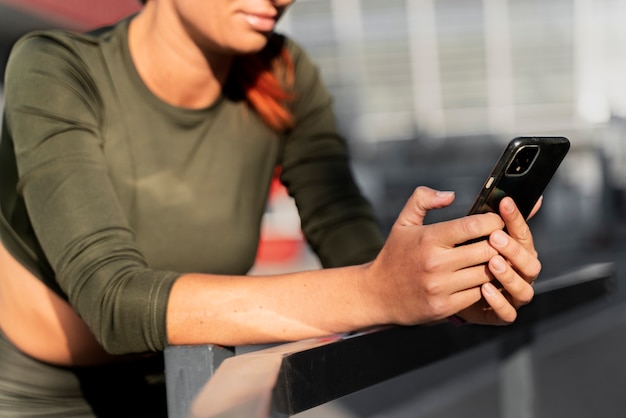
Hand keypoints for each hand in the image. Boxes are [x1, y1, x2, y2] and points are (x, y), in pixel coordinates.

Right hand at [363, 186, 509, 325]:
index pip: (473, 225)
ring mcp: (440, 287)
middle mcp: (435, 263)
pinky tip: (481, 279)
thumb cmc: (394, 256)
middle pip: (487, 250)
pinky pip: (478, 294)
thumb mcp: (403, 223)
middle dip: (499, 244)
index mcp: (428, 239)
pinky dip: (484, 286)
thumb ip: (423, 200)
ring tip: (495, 259)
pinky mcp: (444, 307)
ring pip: (486, 274)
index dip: (492, 221)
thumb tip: (450, 195)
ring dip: (495, 267)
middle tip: (502, 241)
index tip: (495, 221)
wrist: (377, 294)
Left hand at [456, 196, 540, 324]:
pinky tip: (483, 289)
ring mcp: (510, 293)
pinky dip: (499, 302)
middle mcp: (517, 270)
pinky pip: (508, 313)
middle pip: (529, 259)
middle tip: (495, 237)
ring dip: (510, 274)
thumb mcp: (450, 233)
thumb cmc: (447, 256)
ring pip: (524, 287)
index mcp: (511, 248)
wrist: (432, 291)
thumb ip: (465, 213)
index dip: (515, 217)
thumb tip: (478, 194)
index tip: (503, 203)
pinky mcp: (500, 314)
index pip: (521, 230)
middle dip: (513, 247)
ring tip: (492, 263)